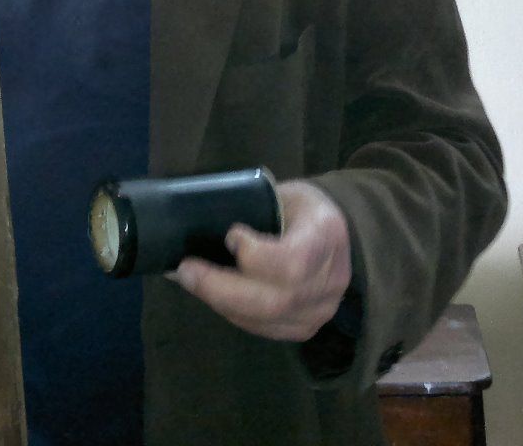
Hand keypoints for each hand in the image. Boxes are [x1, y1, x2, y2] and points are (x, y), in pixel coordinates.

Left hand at [170, 180, 350, 341]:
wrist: (335, 233)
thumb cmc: (300, 208)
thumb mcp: (282, 193)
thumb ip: (252, 209)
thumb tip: (197, 221)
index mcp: (326, 236)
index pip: (294, 261)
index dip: (256, 257)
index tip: (231, 236)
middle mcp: (331, 279)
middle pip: (276, 301)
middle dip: (222, 289)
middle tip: (186, 271)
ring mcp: (322, 309)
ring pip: (267, 319)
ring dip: (222, 302)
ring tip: (193, 281)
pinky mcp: (307, 326)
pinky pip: (265, 329)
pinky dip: (234, 313)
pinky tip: (214, 295)